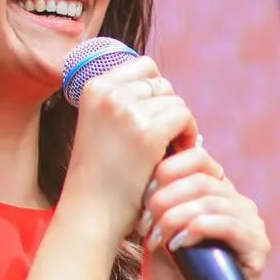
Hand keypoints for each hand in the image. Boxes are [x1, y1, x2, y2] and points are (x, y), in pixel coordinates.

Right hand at [59, 56, 197, 251]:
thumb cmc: (99, 176)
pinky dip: (188, 135)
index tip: (152, 120)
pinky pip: (183, 117)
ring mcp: (127, 110)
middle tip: (164, 141)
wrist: (91, 212)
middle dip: (167, 110)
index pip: (143, 67)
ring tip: (169, 151)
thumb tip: (162, 86)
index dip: (155, 92)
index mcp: (93, 87)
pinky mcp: (147, 132)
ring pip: (175, 100)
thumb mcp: (100, 127)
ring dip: (179, 125)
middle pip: (160, 83)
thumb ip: (122, 103)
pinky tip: (178, 154)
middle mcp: (108, 93)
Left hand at [139, 144, 270, 279]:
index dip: (167, 169)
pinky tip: (178, 245)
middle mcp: (235, 202)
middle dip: (165, 198)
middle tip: (145, 225)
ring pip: (213, 199)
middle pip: (201, 176)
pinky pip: (231, 225)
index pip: (196, 157)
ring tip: (157, 239)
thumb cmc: (168, 276)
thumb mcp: (153, 233)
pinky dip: (199, 229)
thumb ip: (154, 205)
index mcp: (212, 192)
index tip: (142, 196)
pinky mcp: (258, 248)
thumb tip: (145, 178)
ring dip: (176, 217)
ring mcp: (250, 223)